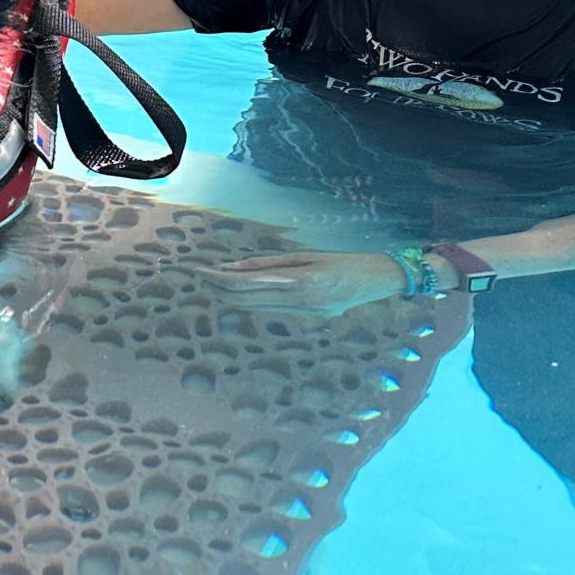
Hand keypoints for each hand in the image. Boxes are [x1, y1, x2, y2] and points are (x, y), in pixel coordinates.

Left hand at [206, 248, 413, 317]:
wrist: (376, 280)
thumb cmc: (341, 260)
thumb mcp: (306, 256)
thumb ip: (270, 264)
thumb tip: (234, 268)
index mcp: (298, 283)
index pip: (248, 284)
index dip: (221, 279)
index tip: (201, 272)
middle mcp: (299, 302)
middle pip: (248, 299)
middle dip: (220, 288)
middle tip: (198, 276)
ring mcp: (305, 314)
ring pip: (256, 308)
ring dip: (233, 297)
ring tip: (212, 284)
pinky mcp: (310, 318)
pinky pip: (272, 310)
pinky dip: (253, 302)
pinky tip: (241, 295)